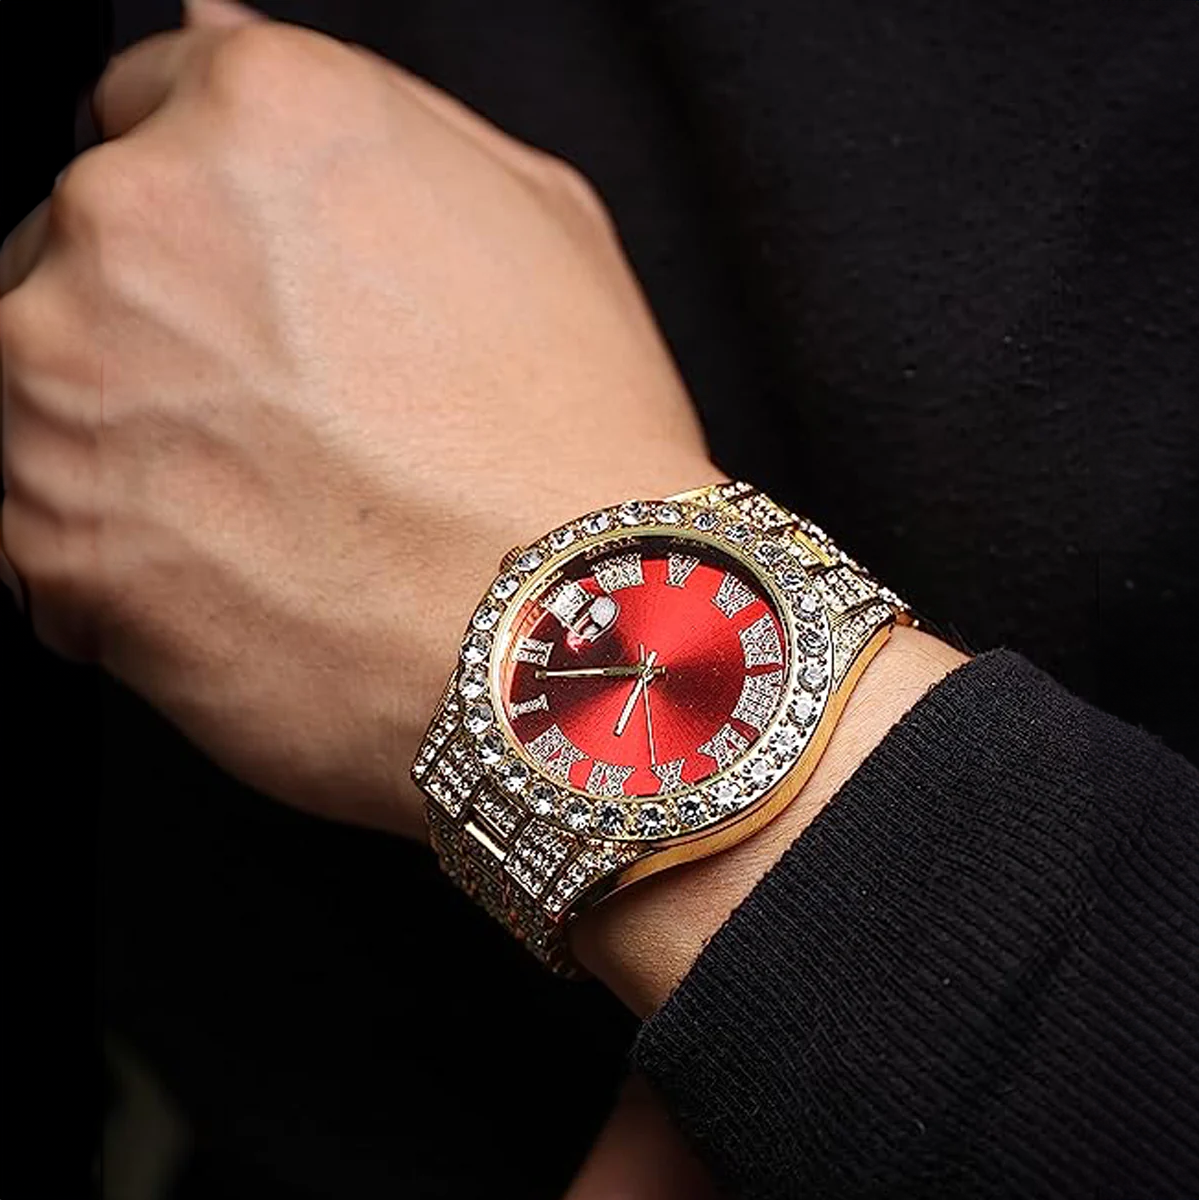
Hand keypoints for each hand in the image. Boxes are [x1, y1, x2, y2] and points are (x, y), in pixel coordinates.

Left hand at [0, 2, 719, 837]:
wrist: (558, 642)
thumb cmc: (574, 445)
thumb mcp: (539, 221)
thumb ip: (376, 125)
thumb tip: (227, 49)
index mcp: (263, 117)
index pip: (147, 110)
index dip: (207, 208)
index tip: (244, 284)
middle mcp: (135, 218)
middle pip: (81, 242)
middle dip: (156, 316)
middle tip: (276, 415)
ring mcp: (61, 375)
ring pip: (40, 376)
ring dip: (125, 429)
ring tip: (260, 506)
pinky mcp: (40, 529)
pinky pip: (36, 514)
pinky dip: (109, 542)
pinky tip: (229, 570)